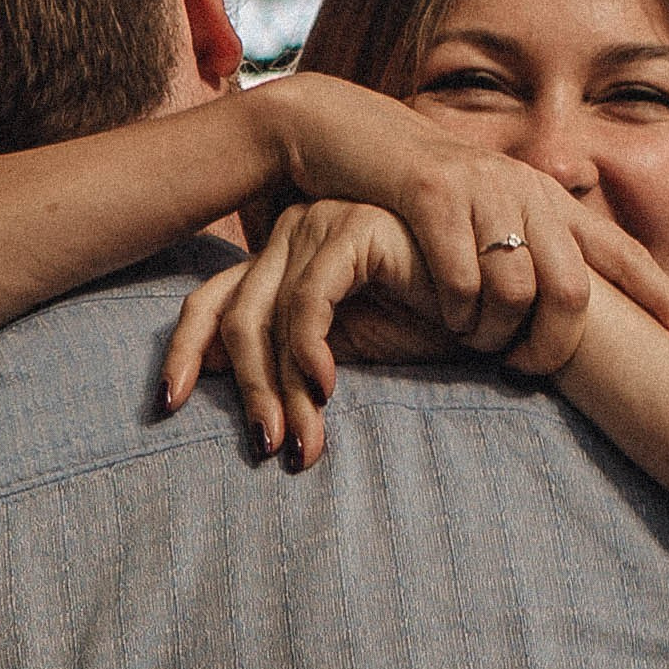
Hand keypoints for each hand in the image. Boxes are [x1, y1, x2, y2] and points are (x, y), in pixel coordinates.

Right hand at [162, 150, 668, 460]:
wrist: (349, 132)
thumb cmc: (420, 194)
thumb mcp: (486, 218)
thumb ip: (527, 255)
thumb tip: (565, 315)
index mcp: (551, 201)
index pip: (624, 256)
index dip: (665, 300)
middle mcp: (529, 190)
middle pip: (572, 293)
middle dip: (551, 348)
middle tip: (523, 371)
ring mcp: (484, 189)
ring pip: (515, 293)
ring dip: (492, 335)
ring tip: (471, 343)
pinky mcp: (433, 194)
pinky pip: (461, 278)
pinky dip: (454, 312)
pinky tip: (438, 317)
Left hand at [166, 202, 444, 463]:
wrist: (499, 307)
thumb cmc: (426, 327)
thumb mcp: (338, 353)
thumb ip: (282, 360)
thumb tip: (211, 378)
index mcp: (284, 258)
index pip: (211, 303)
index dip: (184, 353)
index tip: (169, 407)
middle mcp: (295, 231)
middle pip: (234, 314)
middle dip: (250, 389)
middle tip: (269, 448)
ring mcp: (323, 220)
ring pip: (268, 316)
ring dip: (282, 387)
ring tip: (304, 439)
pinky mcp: (354, 227)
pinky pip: (309, 299)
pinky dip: (308, 350)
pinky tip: (327, 387)